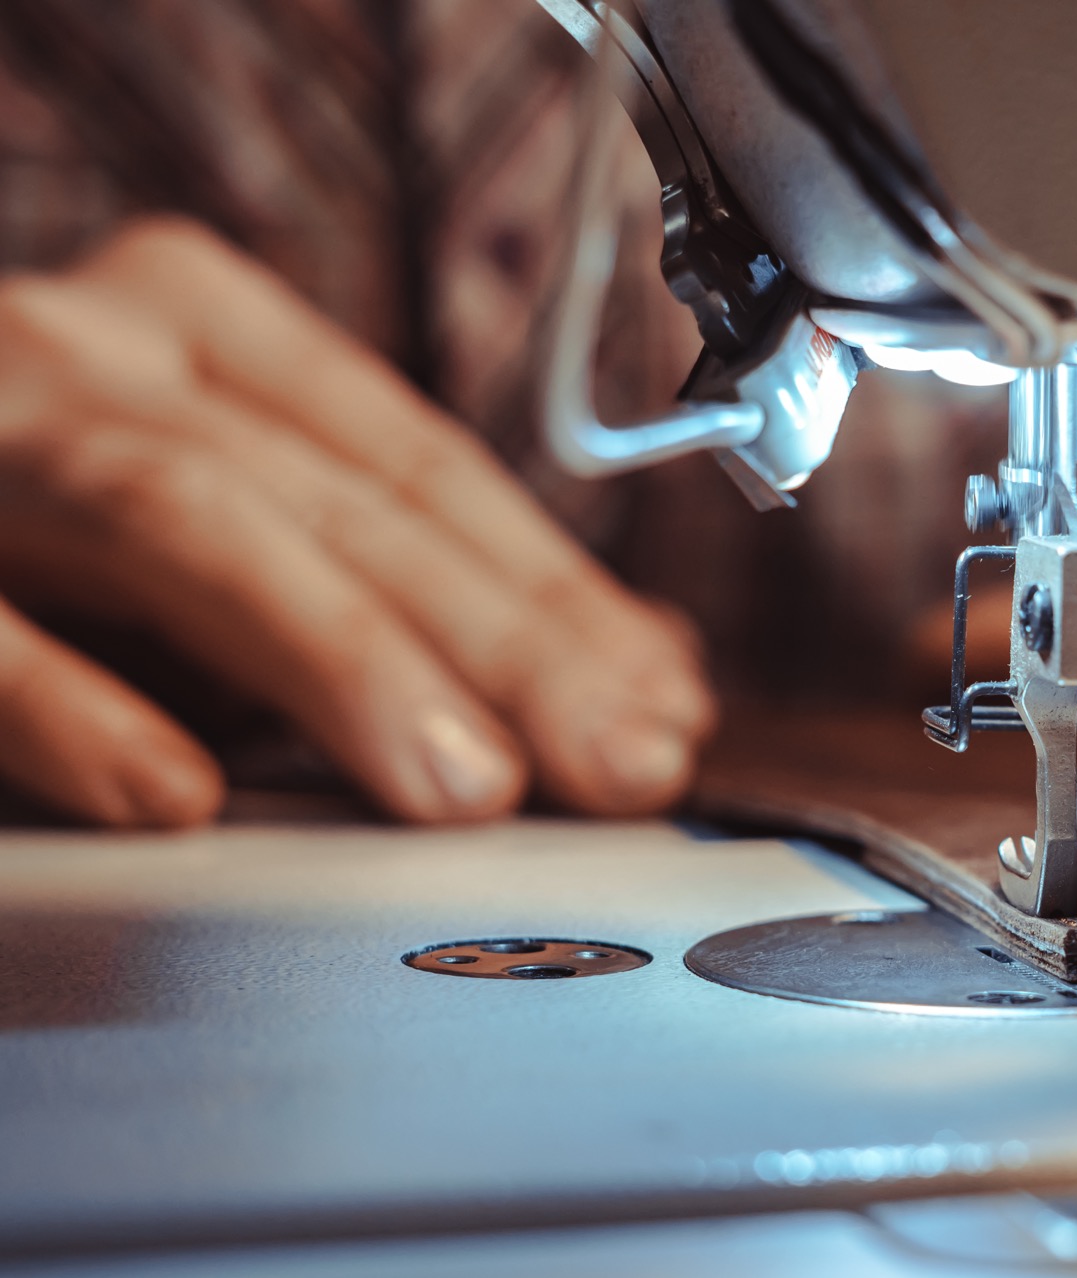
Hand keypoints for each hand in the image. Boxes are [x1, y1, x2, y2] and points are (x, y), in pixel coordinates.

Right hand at [0, 217, 713, 826]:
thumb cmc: (27, 505)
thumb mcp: (224, 507)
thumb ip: (398, 578)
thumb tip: (638, 674)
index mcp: (201, 336)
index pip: (423, 468)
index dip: (556, 591)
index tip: (663, 704)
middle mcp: (99, 354)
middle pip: (346, 500)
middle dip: (502, 642)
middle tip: (614, 763)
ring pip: (194, 521)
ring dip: (340, 658)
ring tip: (460, 785)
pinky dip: (65, 700)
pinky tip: (169, 793)